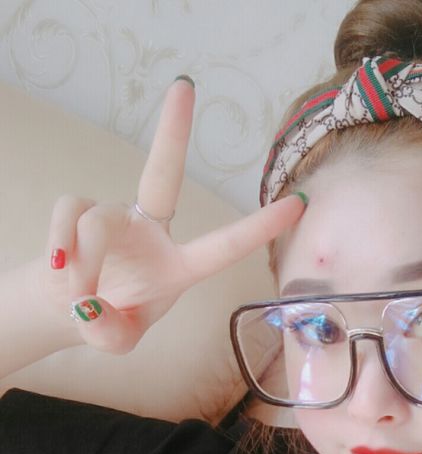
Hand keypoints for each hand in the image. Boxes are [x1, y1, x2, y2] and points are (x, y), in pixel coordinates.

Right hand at [44, 78, 304, 353]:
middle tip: (184, 86)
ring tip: (80, 295)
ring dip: (85, 260)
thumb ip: (112, 335)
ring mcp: (115, 217)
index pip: (224, 244)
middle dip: (173, 131)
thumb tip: (90, 308)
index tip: (299, 202)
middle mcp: (152, 231)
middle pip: (162, 174)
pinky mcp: (77, 211)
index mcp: (180, 266)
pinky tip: (62, 271)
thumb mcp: (118, 339)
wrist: (67, 308)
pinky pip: (67, 213)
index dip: (260, 226)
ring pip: (97, 218)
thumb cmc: (109, 318)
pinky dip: (61, 244)